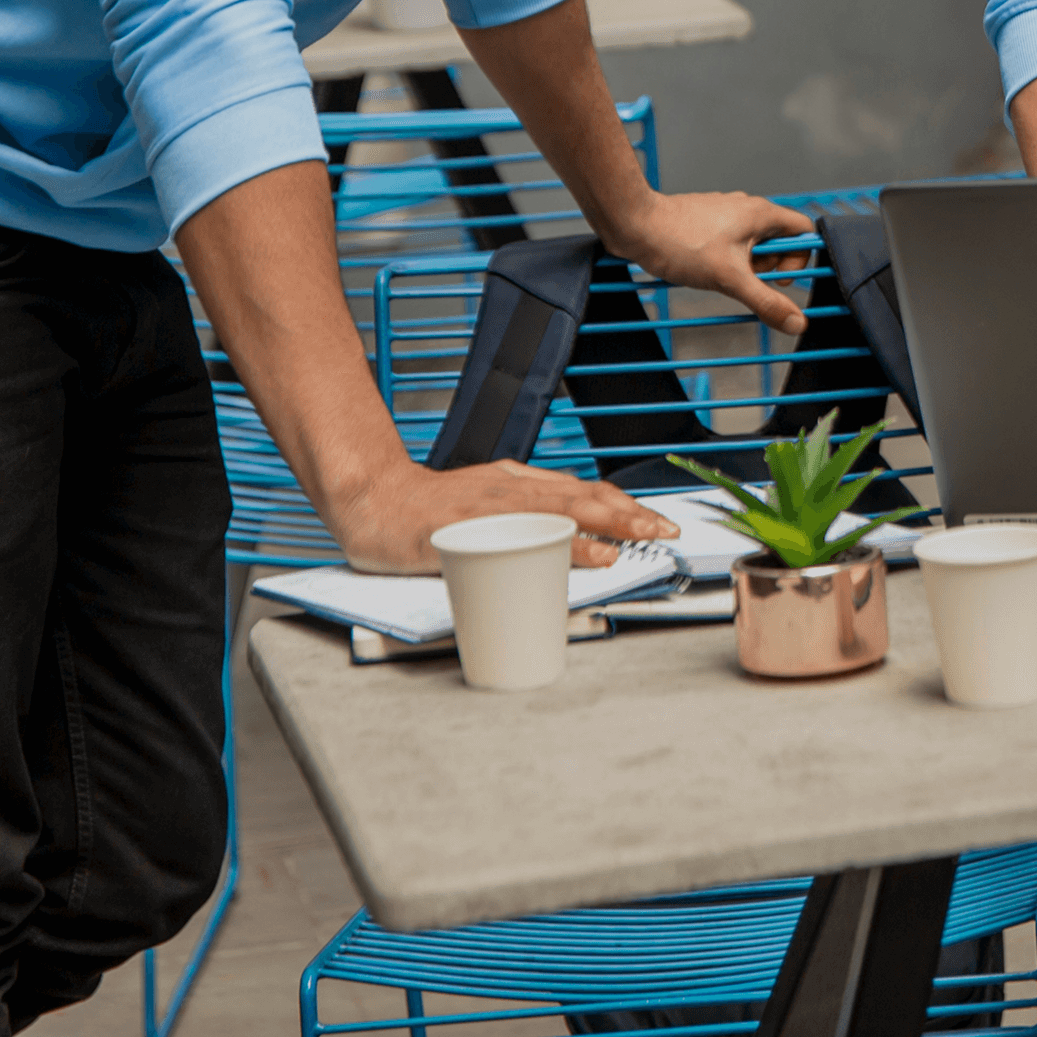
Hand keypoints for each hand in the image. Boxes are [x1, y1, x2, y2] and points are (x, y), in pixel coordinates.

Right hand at [329, 456, 678, 573]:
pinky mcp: (465, 525)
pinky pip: (516, 533)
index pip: (585, 491)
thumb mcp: (488, 504)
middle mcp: (511, 487)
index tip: (658, 520)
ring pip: (556, 510)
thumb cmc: (432, 511)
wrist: (374, 501)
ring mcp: (489, 505)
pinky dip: (551, 541)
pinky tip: (574, 553)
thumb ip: (526, 516)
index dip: (625, 505)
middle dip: (628, 514)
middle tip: (663, 529)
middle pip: (581, 496)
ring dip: (600, 524)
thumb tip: (573, 541)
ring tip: (633, 540)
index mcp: (520, 483)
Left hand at [606, 189, 817, 336]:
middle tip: (743, 280)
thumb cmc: (681, 244)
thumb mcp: (730, 279)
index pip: (804, 232)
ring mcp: (726, 212)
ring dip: (744, 265)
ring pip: (752, 243)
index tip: (778, 279)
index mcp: (762, 214)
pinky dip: (726, 258)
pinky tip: (704, 267)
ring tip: (719, 274)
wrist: (636, 225)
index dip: (800, 259)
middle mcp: (748, 208)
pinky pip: (731, 241)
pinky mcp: (708, 220)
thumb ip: (766, 301)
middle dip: (766, 267)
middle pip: (778, 241)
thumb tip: (796, 322)